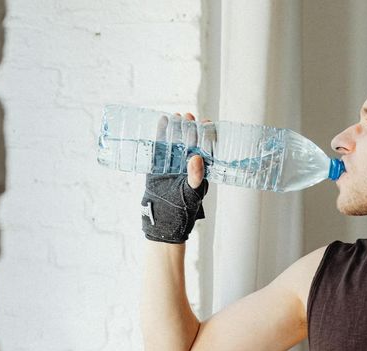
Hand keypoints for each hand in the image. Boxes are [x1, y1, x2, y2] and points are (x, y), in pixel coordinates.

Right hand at [141, 112, 211, 243]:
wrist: (163, 219)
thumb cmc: (183, 209)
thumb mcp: (192, 193)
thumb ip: (196, 176)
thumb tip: (197, 157)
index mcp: (200, 169)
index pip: (206, 148)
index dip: (207, 135)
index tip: (207, 122)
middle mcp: (188, 163)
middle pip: (191, 141)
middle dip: (191, 127)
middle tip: (189, 116)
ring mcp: (173, 163)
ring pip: (176, 141)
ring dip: (176, 128)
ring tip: (176, 115)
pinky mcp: (159, 164)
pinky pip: (160, 146)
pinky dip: (161, 134)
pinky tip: (162, 121)